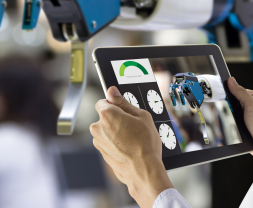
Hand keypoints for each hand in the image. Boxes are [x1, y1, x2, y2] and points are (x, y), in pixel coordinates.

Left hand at [90, 86, 172, 207]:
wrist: (144, 171)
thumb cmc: (145, 143)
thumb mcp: (141, 115)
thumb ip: (123, 102)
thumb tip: (112, 91)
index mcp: (107, 115)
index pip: (103, 101)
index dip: (114, 103)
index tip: (123, 108)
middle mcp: (98, 128)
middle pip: (104, 116)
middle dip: (116, 117)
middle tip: (132, 124)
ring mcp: (99, 143)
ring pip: (106, 130)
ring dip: (115, 131)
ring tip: (132, 137)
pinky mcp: (102, 154)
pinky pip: (108, 142)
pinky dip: (115, 142)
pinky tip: (129, 147)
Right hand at [228, 77, 252, 160]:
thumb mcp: (251, 105)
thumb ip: (241, 92)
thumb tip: (231, 81)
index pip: (238, 90)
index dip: (230, 90)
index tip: (222, 91)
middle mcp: (251, 107)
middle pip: (234, 101)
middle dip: (229, 105)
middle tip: (228, 107)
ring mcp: (247, 117)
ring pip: (232, 113)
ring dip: (230, 116)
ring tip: (232, 120)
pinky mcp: (244, 127)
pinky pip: (233, 123)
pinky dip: (231, 125)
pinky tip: (232, 127)